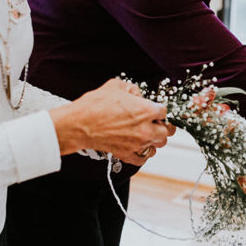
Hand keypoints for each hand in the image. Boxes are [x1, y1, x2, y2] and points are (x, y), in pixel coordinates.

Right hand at [51, 78, 170, 162]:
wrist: (79, 124)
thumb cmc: (95, 105)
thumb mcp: (116, 86)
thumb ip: (132, 89)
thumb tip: (137, 94)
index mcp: (146, 110)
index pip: (165, 112)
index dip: (160, 110)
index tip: (156, 110)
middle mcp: (145, 129)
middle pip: (166, 132)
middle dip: (162, 127)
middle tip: (156, 123)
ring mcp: (137, 143)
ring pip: (157, 146)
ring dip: (154, 140)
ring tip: (147, 134)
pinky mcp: (126, 154)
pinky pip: (143, 158)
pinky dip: (143, 154)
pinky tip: (138, 147)